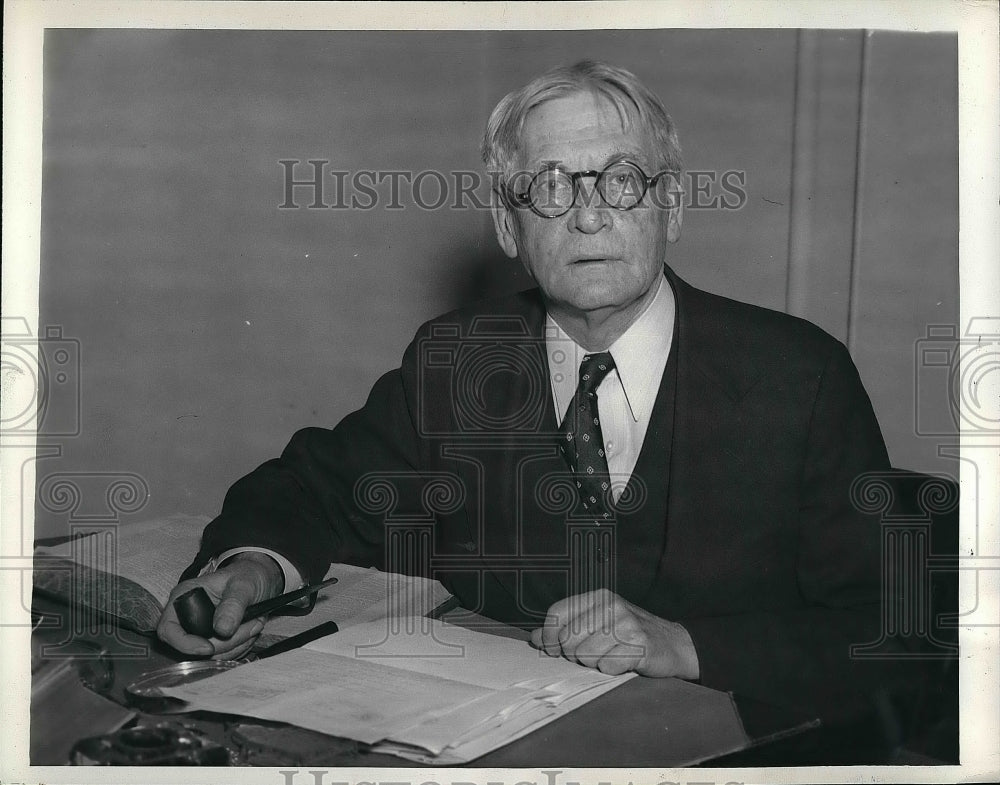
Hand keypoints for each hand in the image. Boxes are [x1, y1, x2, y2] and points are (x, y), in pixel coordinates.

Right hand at [156, 552, 282, 658]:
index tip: (210, 648)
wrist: (260, 579)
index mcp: (184, 597)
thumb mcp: (243, 584)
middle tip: (252, 626)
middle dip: (224, 644)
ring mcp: (199, 630)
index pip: (168, 630)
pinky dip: (239, 649)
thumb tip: (222, 629)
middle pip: (192, 648)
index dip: (185, 643)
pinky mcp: (213, 640)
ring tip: (254, 624)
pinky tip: (250, 632)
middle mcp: (187, 616)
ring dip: (235, 646)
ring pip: (209, 656)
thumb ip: (233, 605)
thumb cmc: (248, 575)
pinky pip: (222, 657)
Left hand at [529, 588, 699, 678]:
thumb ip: (567, 628)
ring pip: (585, 655)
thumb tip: (534, 638)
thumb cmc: (630, 635)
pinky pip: (607, 667)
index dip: (548, 636)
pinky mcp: (639, 644)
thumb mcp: (598, 623)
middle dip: (574, 655)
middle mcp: (611, 605)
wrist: (675, 644)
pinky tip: (624, 663)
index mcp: (598, 596)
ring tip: (610, 656)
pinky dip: (612, 670)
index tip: (551, 650)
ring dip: (595, 664)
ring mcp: (626, 623)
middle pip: (567, 638)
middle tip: (592, 654)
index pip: (557, 613)